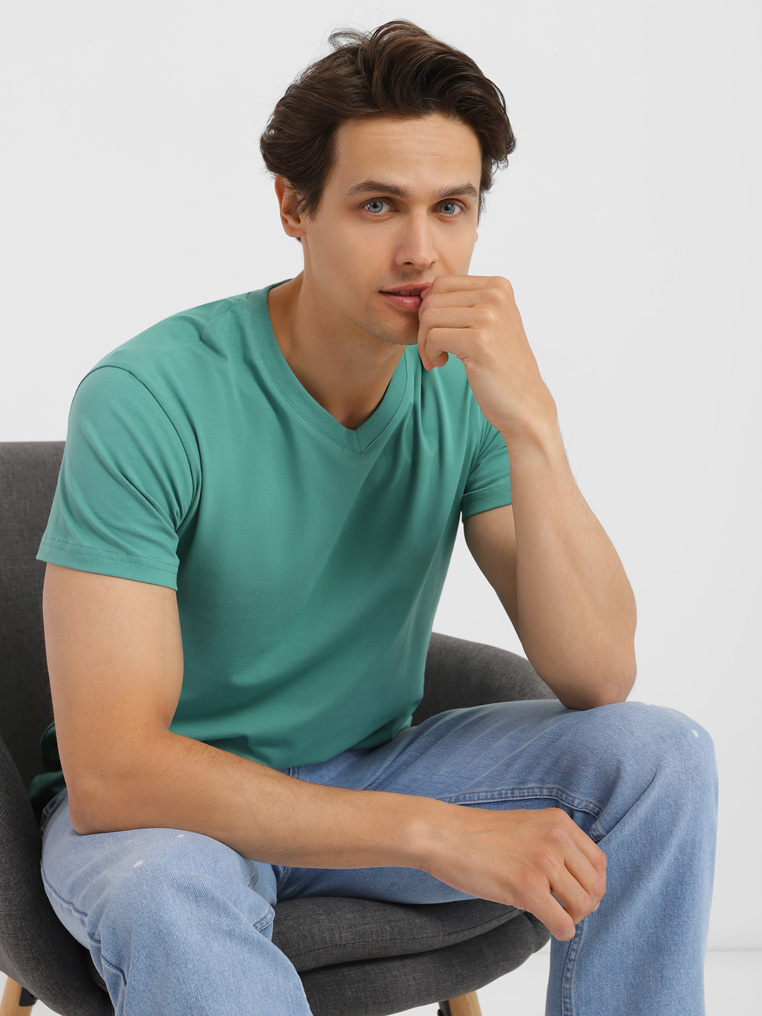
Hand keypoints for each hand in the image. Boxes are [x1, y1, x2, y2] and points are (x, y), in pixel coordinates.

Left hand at [417, 275, 556, 447]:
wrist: (524, 401)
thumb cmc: (500, 365)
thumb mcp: (489, 322)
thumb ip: (464, 303)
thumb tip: (423, 293)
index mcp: (498, 286)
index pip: (442, 283)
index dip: (430, 309)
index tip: (437, 333)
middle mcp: (496, 295)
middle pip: (432, 299)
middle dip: (423, 327)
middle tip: (433, 349)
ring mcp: (489, 316)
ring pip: (429, 317)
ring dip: (424, 342)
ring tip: (437, 358)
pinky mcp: (479, 341)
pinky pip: (433, 337)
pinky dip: (429, 353)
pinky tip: (441, 364)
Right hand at [420, 801, 606, 941]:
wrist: (443, 835)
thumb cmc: (478, 834)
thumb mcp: (526, 825)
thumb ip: (552, 841)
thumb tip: (575, 876)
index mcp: (558, 821)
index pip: (599, 861)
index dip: (593, 885)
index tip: (579, 895)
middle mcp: (556, 838)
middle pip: (595, 885)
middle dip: (586, 905)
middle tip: (567, 911)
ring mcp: (543, 863)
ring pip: (583, 905)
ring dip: (573, 918)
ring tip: (555, 917)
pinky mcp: (527, 887)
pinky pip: (563, 923)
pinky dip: (561, 931)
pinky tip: (548, 927)